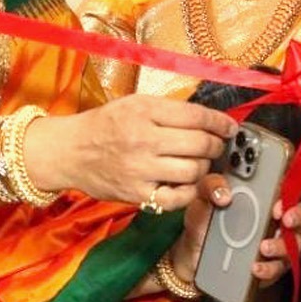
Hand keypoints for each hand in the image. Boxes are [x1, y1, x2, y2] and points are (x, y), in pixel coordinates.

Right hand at [31, 94, 232, 211]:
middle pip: (200, 144)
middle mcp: (143, 139)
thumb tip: (209, 119)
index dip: (220, 122)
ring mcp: (140, 169)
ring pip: (193, 171)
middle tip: (216, 145)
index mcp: (145, 111)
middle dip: (216, 145)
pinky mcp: (136, 194)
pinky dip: (189, 191)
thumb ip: (170, 110)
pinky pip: (177, 198)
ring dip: (204, 167)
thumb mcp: (135, 104)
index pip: (197, 116)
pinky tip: (187, 182)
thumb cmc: (106, 125)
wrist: (70, 151)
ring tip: (199, 162)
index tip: (230, 127)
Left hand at [172, 182, 300, 286]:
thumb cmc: (204, 221)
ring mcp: (276, 243)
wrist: (192, 254)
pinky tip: (255, 267)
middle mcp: (275, 218)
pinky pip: (278, 268)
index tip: (279, 200)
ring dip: (283, 245)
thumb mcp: (203, 198)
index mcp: (264, 196)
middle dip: (298, 216)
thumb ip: (210, 185)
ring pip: (295, 244)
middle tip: (285, 220)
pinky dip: (269, 268)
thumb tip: (223, 192)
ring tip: (264, 247)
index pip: (289, 188)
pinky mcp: (270, 266)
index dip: (291, 192)